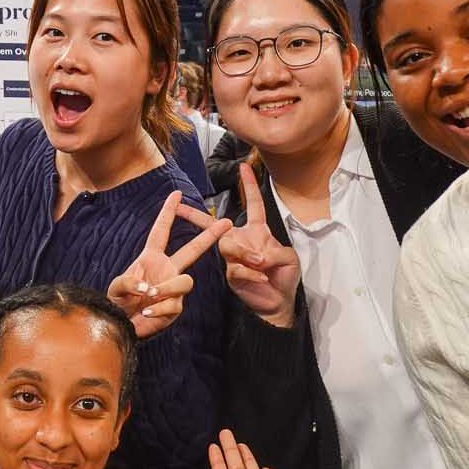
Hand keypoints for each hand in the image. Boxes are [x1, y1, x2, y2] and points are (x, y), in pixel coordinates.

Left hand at [106, 191, 230, 338]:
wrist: (122, 323)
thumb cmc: (118, 302)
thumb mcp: (117, 287)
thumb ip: (128, 282)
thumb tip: (149, 287)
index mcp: (151, 258)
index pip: (161, 231)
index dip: (168, 212)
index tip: (176, 194)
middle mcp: (167, 269)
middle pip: (193, 250)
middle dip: (209, 236)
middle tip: (226, 222)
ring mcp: (173, 288)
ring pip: (185, 281)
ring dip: (167, 288)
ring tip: (150, 295)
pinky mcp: (175, 307)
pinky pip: (174, 305)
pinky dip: (159, 308)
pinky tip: (147, 311)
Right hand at [177, 165, 301, 327]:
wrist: (279, 303)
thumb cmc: (284, 276)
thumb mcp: (288, 258)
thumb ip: (274, 251)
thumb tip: (257, 255)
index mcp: (257, 231)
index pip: (253, 204)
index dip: (249, 185)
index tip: (243, 166)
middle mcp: (242, 241)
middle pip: (218, 227)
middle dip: (199, 218)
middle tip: (179, 210)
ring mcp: (234, 258)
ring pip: (226, 246)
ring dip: (244, 253)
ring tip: (260, 262)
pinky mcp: (232, 275)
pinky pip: (236, 269)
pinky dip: (251, 273)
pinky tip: (262, 279)